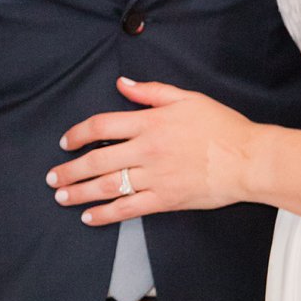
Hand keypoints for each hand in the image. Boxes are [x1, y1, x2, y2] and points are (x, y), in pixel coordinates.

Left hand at [46, 78, 259, 223]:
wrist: (247, 159)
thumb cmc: (221, 126)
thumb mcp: (186, 98)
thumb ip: (151, 92)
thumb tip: (122, 84)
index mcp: (151, 122)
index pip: (102, 126)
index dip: (78, 134)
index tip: (66, 142)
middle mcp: (147, 150)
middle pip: (97, 160)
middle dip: (70, 170)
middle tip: (52, 177)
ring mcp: (155, 177)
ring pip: (107, 186)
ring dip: (80, 193)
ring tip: (62, 196)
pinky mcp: (165, 200)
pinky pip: (128, 209)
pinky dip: (105, 214)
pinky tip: (90, 217)